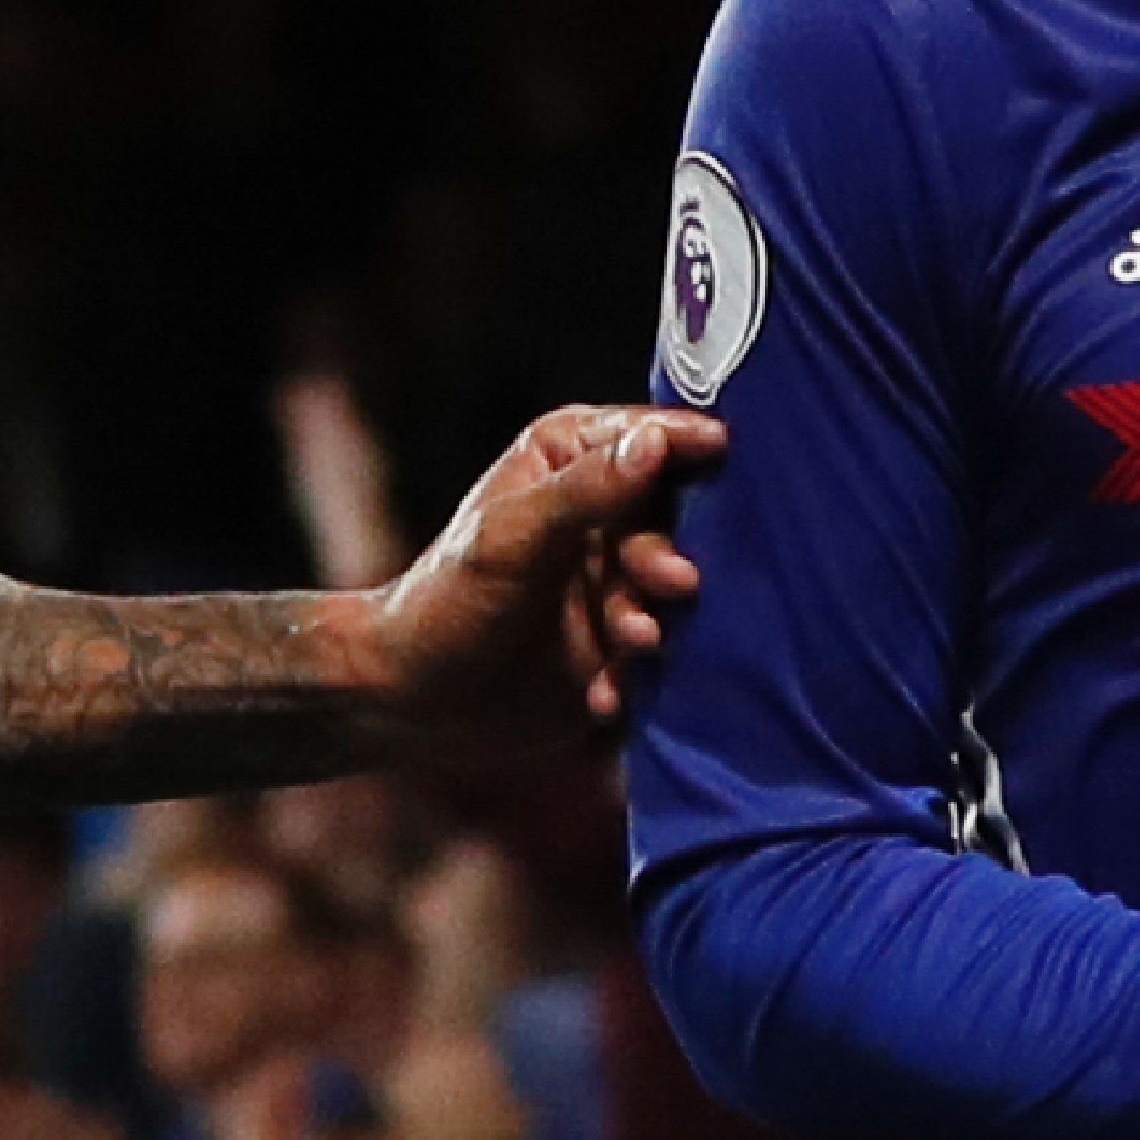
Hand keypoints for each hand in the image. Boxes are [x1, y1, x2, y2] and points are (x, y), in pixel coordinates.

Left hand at [358, 402, 723, 755]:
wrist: (411, 702)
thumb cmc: (446, 600)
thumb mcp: (511, 538)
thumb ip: (586, 490)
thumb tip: (657, 441)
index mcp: (573, 459)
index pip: (650, 436)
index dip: (690, 443)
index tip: (729, 452)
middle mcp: (604, 511)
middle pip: (676, 517)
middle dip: (669, 556)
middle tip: (674, 584)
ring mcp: (617, 576)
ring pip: (671, 588)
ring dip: (653, 617)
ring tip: (629, 644)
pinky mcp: (623, 639)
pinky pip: (659, 648)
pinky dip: (637, 673)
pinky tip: (603, 694)